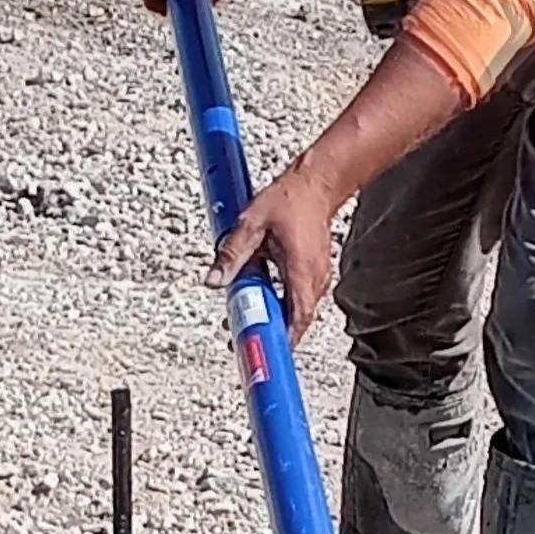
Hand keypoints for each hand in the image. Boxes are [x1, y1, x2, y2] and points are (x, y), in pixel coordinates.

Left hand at [213, 158, 337, 337]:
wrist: (316, 183)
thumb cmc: (288, 199)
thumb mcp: (251, 223)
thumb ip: (232, 253)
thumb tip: (215, 280)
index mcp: (302, 269)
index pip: (298, 316)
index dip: (284, 338)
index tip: (265, 349)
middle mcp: (315, 277)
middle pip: (298, 319)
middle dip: (273, 331)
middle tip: (245, 335)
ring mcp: (319, 275)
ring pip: (300, 310)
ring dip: (277, 317)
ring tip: (249, 317)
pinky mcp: (316, 272)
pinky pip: (301, 297)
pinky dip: (284, 304)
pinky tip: (264, 298)